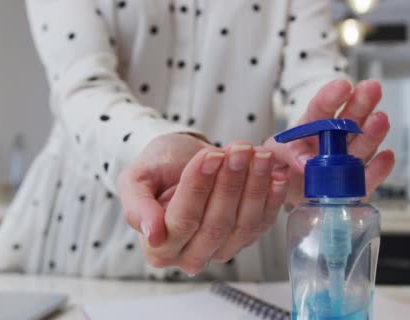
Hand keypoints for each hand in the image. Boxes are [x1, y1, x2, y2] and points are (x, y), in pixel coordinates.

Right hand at [118, 135, 287, 274]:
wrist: (180, 160)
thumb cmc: (157, 169)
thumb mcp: (135, 179)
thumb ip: (137, 207)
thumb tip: (152, 234)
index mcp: (159, 247)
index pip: (182, 221)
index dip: (198, 188)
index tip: (209, 157)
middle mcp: (190, 255)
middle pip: (216, 225)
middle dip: (230, 184)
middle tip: (238, 150)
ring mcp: (222, 249)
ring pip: (243, 224)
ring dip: (254, 187)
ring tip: (257, 154)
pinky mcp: (246, 237)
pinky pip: (263, 223)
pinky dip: (272, 197)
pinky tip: (275, 174)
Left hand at [265, 79, 394, 205]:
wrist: (285, 194)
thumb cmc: (280, 167)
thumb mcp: (272, 155)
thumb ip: (283, 152)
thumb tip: (305, 161)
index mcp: (310, 129)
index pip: (320, 110)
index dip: (331, 97)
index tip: (342, 86)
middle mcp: (332, 142)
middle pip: (348, 120)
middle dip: (361, 103)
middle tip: (372, 88)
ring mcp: (345, 162)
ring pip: (362, 145)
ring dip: (372, 132)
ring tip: (380, 119)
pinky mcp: (354, 186)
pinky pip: (368, 177)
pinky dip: (379, 169)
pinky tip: (386, 157)